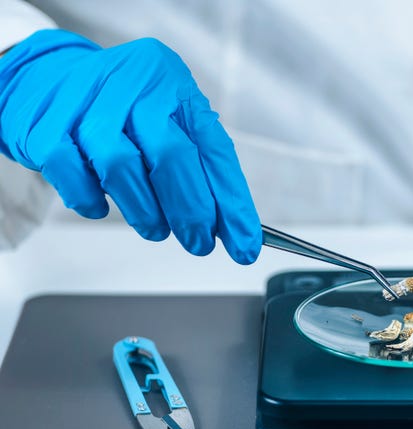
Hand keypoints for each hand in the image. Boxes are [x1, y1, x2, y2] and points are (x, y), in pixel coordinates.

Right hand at [0, 30, 260, 263]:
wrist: (45, 77)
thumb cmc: (120, 108)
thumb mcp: (166, 118)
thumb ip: (196, 164)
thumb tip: (228, 225)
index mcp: (174, 84)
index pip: (213, 149)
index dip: (232, 203)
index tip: (244, 243)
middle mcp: (134, 84)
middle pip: (171, 156)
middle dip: (192, 211)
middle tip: (200, 242)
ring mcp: (87, 100)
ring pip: (122, 166)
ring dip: (145, 212)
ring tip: (155, 228)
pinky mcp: (46, 123)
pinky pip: (73, 174)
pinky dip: (91, 201)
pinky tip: (101, 207)